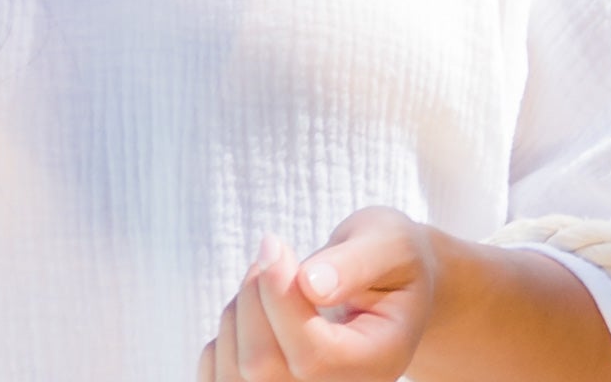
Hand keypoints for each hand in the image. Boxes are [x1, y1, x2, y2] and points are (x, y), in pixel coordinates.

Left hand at [198, 207, 439, 381]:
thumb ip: (354, 263)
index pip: (311, 356)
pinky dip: (223, 339)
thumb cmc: (389, 259)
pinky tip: (252, 314)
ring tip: (268, 281)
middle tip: (272, 251)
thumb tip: (310, 284)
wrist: (390, 286)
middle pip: (262, 367)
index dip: (279, 296)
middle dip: (253, 297)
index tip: (274, 242)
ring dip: (237, 312)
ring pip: (237, 373)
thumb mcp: (388, 243)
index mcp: (376, 364)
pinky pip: (220, 377)